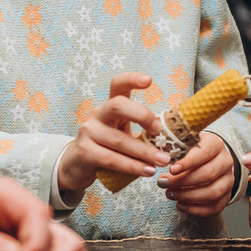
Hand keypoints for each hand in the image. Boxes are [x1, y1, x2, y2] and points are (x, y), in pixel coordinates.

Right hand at [57, 72, 167, 192]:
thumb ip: (142, 132)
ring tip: (163, 161)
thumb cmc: (106, 147)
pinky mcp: (85, 152)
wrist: (76, 165)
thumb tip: (174, 136)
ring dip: (144, 152)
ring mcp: (89, 132)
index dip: (132, 79)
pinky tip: (147, 171)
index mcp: (110, 107)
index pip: (118, 84)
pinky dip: (132, 166)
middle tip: (159, 131)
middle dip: (142, 115)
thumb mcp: (122, 133)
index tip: (149, 80)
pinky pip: (112, 159)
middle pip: (118, 105)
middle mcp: (97, 114)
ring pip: (119, 140)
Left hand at [159, 131, 233, 216]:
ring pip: (213, 192)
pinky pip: (215, 207)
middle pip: (208, 174)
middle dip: (182, 182)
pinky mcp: (227, 196)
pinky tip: (180, 205)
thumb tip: (157, 155)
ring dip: (188, 196)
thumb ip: (173, 147)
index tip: (171, 169)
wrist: (210, 160)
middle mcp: (226, 161)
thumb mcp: (185, 143)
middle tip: (163, 183)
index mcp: (216, 144)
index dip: (188, 162)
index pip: (204, 152)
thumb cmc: (192, 151)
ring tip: (170, 194)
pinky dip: (196, 209)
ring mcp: (228, 180)